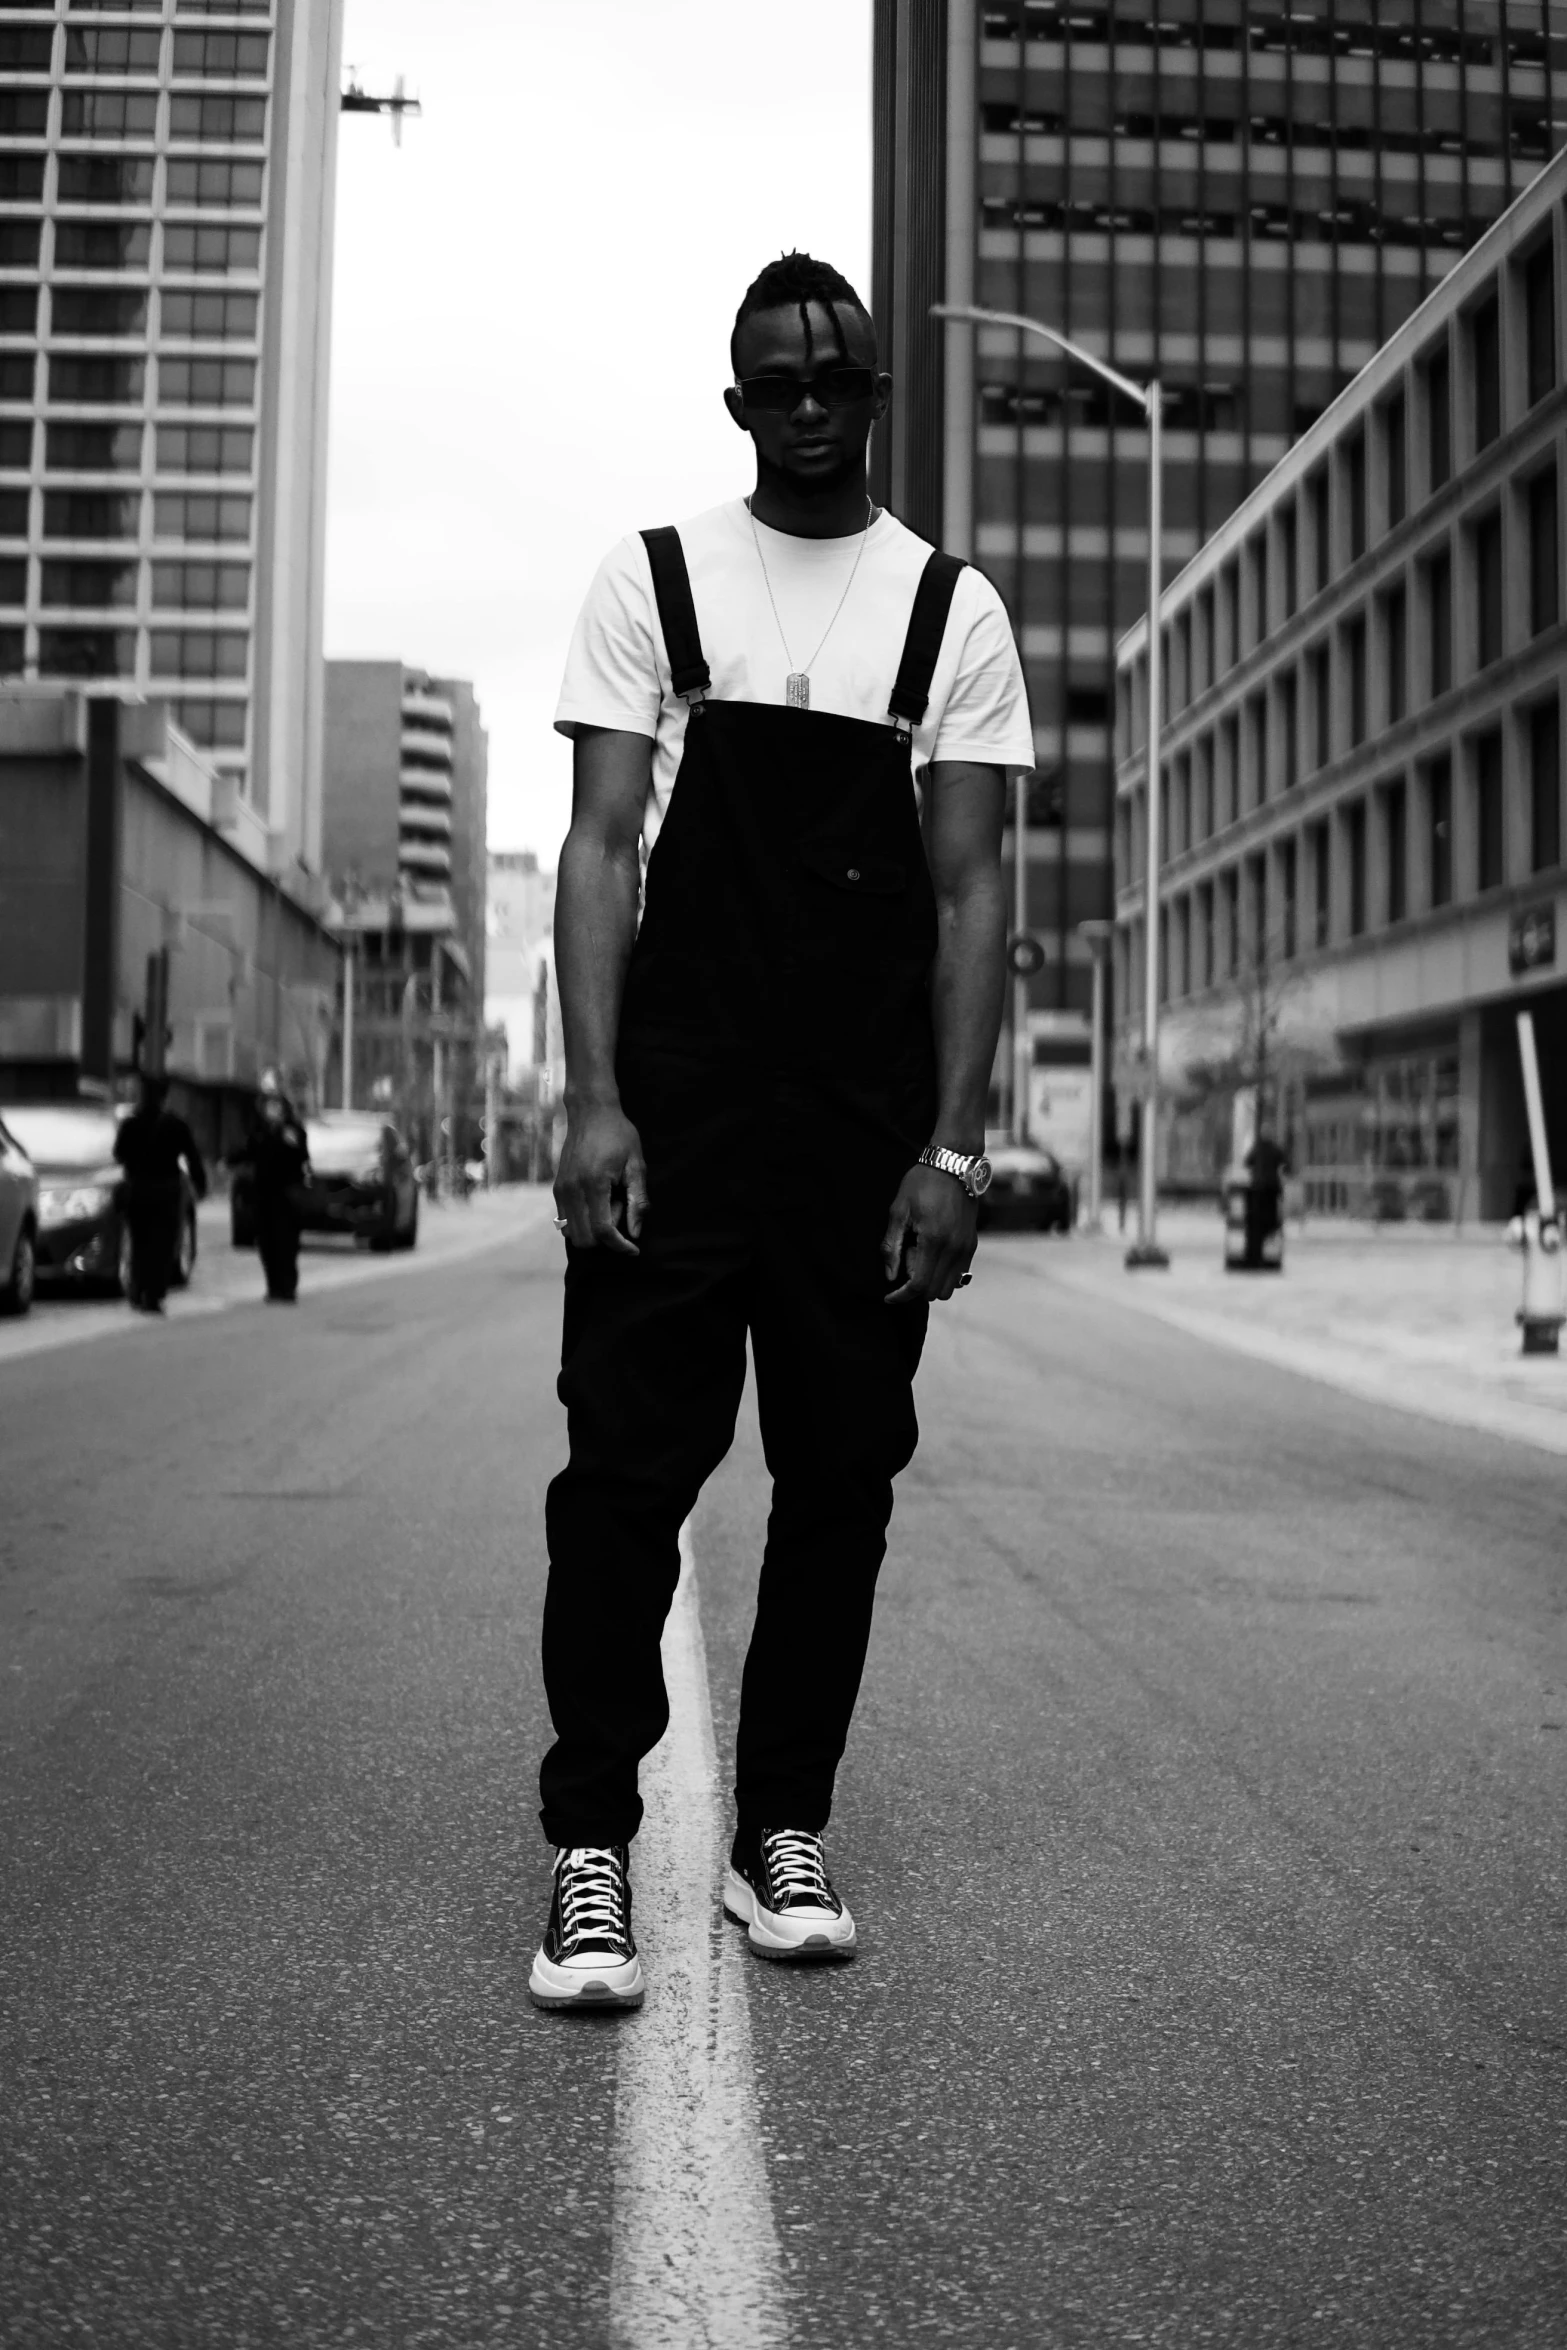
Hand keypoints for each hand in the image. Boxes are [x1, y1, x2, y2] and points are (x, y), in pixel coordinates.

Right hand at [553, 1100, 647, 1253]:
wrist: (590, 1112)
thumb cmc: (619, 1135)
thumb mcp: (636, 1165)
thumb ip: (636, 1201)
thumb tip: (635, 1233)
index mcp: (594, 1183)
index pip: (603, 1230)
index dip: (620, 1246)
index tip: (634, 1249)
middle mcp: (573, 1189)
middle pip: (586, 1239)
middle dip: (607, 1236)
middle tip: (620, 1209)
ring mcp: (561, 1189)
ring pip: (573, 1235)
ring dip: (593, 1230)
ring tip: (608, 1204)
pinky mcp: (557, 1188)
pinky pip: (565, 1222)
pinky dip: (582, 1223)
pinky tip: (597, 1202)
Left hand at [881, 1164, 976, 1304]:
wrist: (953, 1164)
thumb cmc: (921, 1184)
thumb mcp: (898, 1211)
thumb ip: (892, 1246)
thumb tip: (890, 1276)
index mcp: (933, 1240)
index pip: (919, 1285)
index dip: (902, 1296)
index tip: (889, 1296)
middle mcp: (954, 1248)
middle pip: (934, 1292)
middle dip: (915, 1287)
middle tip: (905, 1261)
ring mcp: (966, 1247)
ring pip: (949, 1288)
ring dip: (931, 1282)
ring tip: (919, 1257)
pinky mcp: (972, 1244)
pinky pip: (960, 1274)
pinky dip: (944, 1275)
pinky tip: (932, 1254)